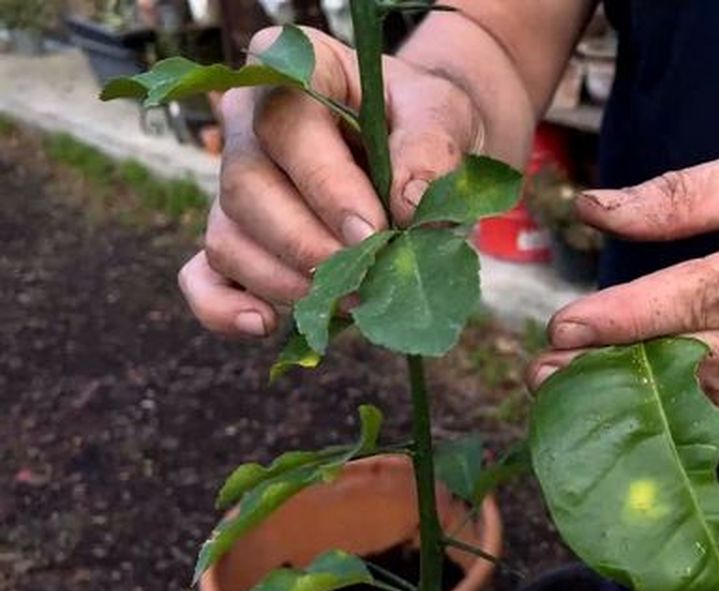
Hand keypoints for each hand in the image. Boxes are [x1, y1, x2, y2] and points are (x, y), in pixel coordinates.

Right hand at [179, 27, 483, 336]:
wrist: (423, 147)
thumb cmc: (425, 120)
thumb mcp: (445, 114)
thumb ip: (432, 148)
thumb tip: (408, 206)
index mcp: (294, 69)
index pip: (285, 122)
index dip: (325, 184)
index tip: (373, 229)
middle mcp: (248, 120)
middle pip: (246, 187)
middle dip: (308, 245)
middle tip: (366, 278)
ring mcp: (235, 181)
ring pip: (228, 236)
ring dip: (286, 281)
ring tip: (350, 301)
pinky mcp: (237, 236)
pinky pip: (204, 275)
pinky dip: (223, 307)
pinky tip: (266, 325)